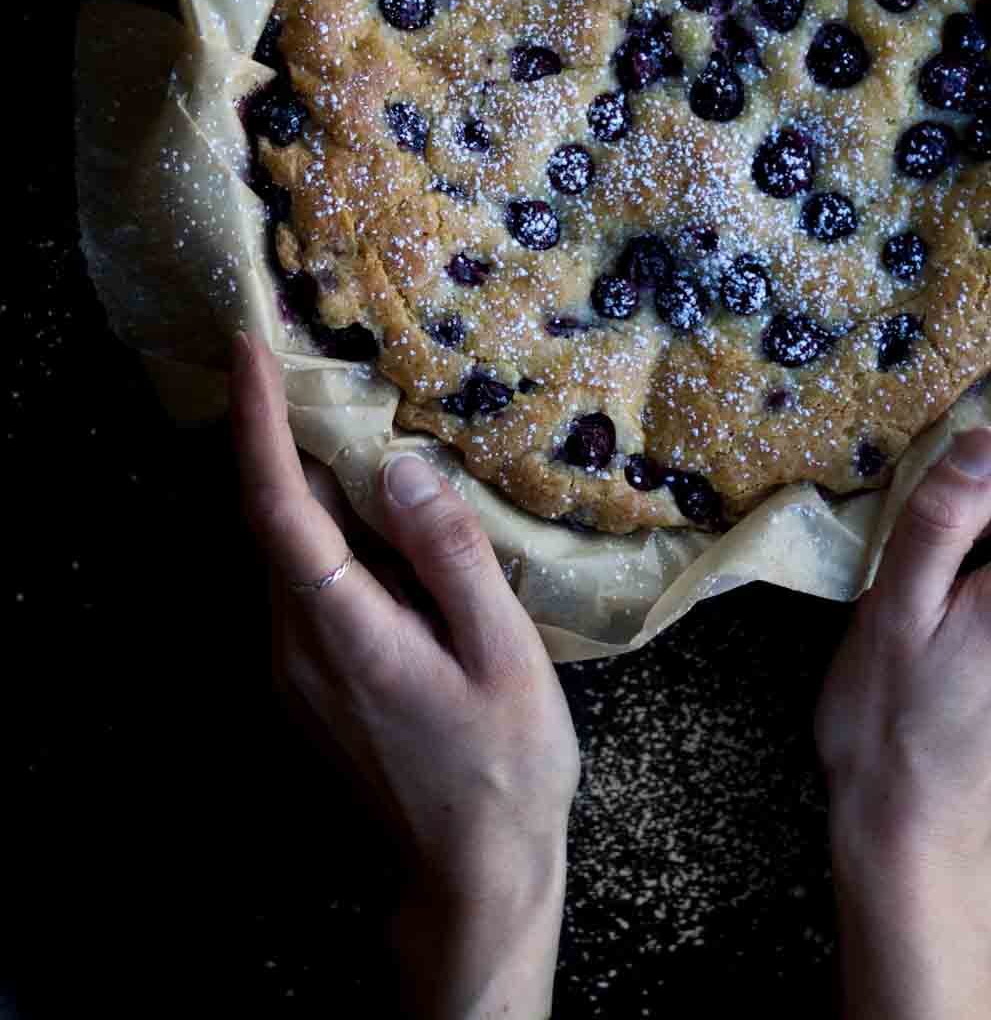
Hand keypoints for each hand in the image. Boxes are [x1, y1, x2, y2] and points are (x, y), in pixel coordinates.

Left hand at [229, 333, 578, 1019]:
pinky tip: (366, 507)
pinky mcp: (311, 684)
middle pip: (267, 519)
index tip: (251, 346)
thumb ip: (448, 554)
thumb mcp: (500, 654)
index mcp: (339, 631)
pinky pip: (302, 582)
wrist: (473, 880)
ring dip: (298, 479)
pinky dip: (319, 526)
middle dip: (274, 433)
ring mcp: (295, 671)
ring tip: (337, 412)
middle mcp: (294, 647)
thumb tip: (397, 466)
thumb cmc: (503, 767)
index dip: (258, 420)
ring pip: (283, 550)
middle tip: (300, 355)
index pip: (273, 506)